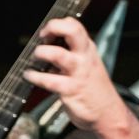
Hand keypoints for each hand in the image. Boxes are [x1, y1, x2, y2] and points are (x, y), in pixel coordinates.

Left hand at [22, 17, 127, 135]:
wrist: (109, 114)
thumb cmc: (93, 89)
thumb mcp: (86, 64)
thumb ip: (70, 53)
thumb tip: (46, 44)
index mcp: (87, 49)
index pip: (75, 25)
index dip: (57, 24)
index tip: (45, 31)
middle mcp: (84, 57)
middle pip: (73, 31)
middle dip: (54, 27)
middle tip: (42, 36)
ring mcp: (78, 73)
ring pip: (58, 54)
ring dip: (41, 53)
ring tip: (34, 57)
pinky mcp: (70, 89)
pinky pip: (48, 80)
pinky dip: (35, 77)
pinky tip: (29, 76)